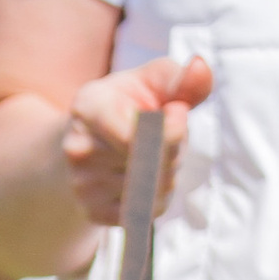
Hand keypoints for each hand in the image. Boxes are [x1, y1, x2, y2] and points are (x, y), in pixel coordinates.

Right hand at [55, 54, 213, 248]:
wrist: (87, 142)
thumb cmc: (127, 105)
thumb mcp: (150, 81)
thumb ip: (179, 78)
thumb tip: (200, 67)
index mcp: (89, 106)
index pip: (140, 134)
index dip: (173, 127)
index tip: (178, 112)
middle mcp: (78, 147)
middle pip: (156, 161)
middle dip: (173, 149)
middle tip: (161, 136)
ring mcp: (82, 184)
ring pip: (156, 187)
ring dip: (167, 173)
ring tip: (149, 156)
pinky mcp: (92, 212)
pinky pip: (148, 211)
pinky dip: (157, 197)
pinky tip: (143, 179)